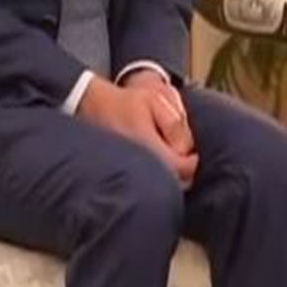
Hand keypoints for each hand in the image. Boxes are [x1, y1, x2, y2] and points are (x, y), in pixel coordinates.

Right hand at [78, 76, 197, 186]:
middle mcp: (134, 160)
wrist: (92, 104)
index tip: (194, 155)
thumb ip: (175, 125)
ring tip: (173, 161)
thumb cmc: (127, 101)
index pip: (178, 167)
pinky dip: (155, 176)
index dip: (191, 163)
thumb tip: (186, 149)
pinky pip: (141, 181)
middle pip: (168, 183)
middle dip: (182, 174)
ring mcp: (124, 167)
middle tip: (186, 160)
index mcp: (146, 143)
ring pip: (155, 184)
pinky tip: (157, 164)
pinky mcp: (118, 169)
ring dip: (169, 177)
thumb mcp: (156, 102)